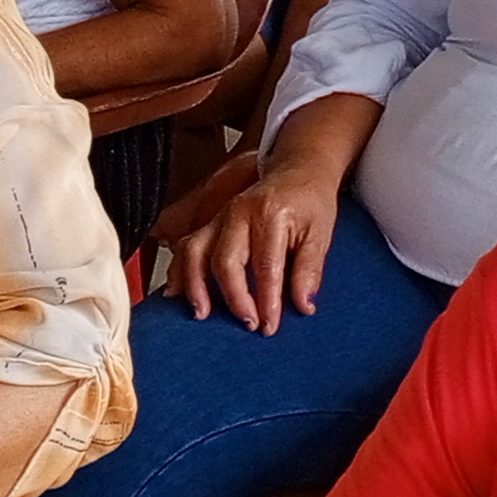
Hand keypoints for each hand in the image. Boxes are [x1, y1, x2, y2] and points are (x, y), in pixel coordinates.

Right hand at [159, 164, 342, 335]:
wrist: (297, 170)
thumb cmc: (309, 202)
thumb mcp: (320, 234)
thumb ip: (309, 270)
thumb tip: (303, 305)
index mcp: (271, 215)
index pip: (266, 266)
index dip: (266, 301)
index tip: (269, 325)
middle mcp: (240, 214)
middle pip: (226, 261)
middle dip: (233, 297)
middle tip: (247, 323)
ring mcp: (220, 217)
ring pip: (195, 251)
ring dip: (195, 285)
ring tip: (201, 313)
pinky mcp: (211, 223)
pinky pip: (186, 246)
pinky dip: (177, 270)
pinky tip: (175, 292)